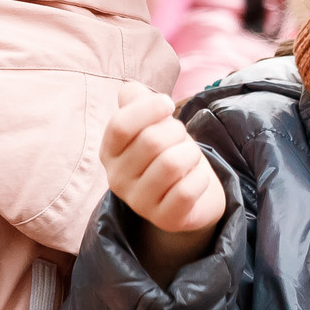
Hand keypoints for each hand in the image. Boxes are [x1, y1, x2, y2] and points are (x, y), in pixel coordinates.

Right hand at [102, 82, 225, 284]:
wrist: (190, 194)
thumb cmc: (168, 151)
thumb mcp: (151, 122)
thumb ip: (137, 100)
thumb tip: (130, 90)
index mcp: (109, 152)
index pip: (120, 126)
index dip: (148, 108)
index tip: (168, 104)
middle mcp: (117, 180)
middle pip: (151, 141)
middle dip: (176, 132)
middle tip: (181, 138)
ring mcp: (139, 203)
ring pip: (172, 164)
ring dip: (191, 154)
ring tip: (189, 159)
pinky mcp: (165, 219)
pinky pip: (188, 189)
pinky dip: (200, 178)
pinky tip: (195, 180)